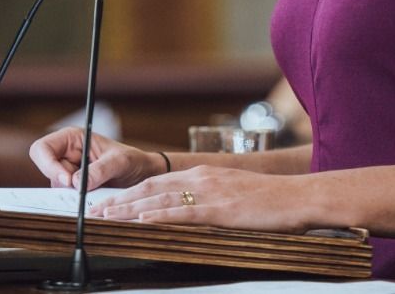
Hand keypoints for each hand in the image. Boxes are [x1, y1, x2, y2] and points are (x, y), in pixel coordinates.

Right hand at [28, 127, 161, 190]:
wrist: (143, 176)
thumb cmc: (133, 161)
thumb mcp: (120, 162)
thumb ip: (100, 170)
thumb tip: (77, 184)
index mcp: (72, 138)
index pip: (42, 149)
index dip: (48, 164)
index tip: (67, 180)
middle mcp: (66, 155)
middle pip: (45, 170)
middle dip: (61, 182)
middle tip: (81, 190)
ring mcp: (68, 173)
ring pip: (55, 187)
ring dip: (71, 193)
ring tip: (97, 189)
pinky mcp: (73, 189)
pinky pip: (65, 198)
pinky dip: (76, 201)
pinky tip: (93, 198)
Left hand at [89, 166, 313, 232]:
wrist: (300, 196)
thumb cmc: (271, 200)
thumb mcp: (234, 194)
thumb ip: (209, 199)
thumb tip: (189, 213)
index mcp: (204, 174)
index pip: (157, 182)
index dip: (129, 193)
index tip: (108, 203)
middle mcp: (202, 178)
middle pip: (151, 188)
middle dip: (119, 200)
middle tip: (94, 211)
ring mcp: (211, 193)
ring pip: (161, 199)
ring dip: (130, 209)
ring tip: (106, 217)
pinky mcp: (222, 210)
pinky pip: (184, 213)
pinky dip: (159, 216)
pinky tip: (142, 221)